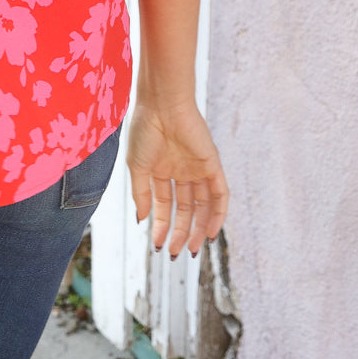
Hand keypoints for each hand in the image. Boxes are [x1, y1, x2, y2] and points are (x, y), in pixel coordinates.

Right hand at [125, 97, 228, 257]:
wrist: (162, 105)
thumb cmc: (145, 130)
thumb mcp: (137, 167)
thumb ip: (141, 194)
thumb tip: (142, 219)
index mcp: (161, 170)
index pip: (164, 204)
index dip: (161, 225)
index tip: (156, 245)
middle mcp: (181, 171)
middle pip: (185, 209)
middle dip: (181, 232)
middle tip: (175, 253)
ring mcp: (197, 168)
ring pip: (203, 205)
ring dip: (200, 229)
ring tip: (193, 249)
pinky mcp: (212, 164)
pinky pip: (220, 194)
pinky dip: (218, 214)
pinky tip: (212, 233)